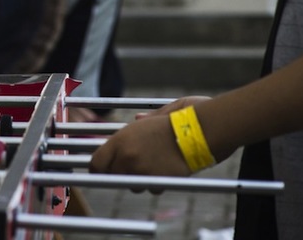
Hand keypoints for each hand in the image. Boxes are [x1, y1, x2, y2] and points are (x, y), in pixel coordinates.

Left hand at [89, 96, 213, 179]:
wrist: (205, 130)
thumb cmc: (183, 117)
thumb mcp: (158, 113)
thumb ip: (143, 120)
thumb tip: (137, 119)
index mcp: (121, 139)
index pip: (97, 163)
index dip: (99, 168)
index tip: (103, 170)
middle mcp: (127, 156)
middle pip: (114, 176)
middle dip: (122, 172)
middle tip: (135, 166)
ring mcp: (143, 171)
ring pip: (133, 185)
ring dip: (140, 179)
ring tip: (154, 165)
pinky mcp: (160, 181)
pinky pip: (153, 189)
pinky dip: (158, 184)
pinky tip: (167, 172)